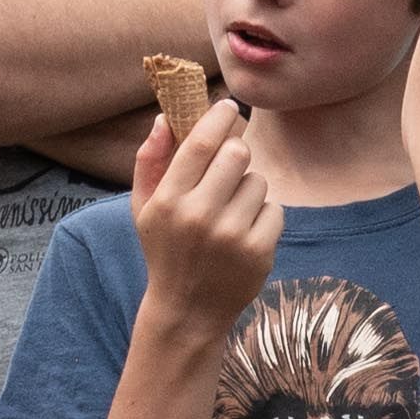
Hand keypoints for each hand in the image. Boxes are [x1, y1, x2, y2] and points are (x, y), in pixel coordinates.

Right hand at [130, 95, 281, 328]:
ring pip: (258, 182)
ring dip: (248, 189)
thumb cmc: (166, 250)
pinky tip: (245, 233)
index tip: (229, 107)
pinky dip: (264, 216)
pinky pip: (275, 209)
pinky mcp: (258, 252)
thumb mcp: (144, 208)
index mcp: (168, 200)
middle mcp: (199, 216)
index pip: (202, 141)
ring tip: (231, 212)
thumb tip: (166, 118)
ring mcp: (232, 236)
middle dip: (235, 155)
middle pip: (237, 153)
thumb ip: (150, 160)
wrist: (188, 311)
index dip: (220, 117)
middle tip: (228, 169)